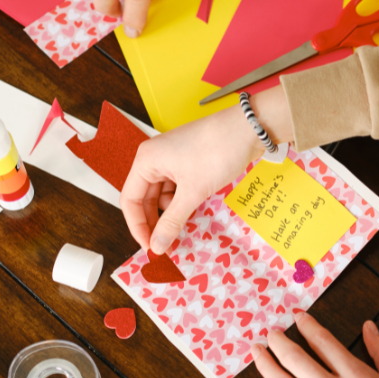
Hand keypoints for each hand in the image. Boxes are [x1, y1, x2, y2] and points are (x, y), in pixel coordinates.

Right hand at [120, 87, 293, 253]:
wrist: (248, 129)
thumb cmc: (216, 153)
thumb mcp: (192, 192)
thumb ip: (172, 221)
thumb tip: (157, 247)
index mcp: (146, 160)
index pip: (130, 200)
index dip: (138, 227)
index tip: (151, 248)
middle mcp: (154, 159)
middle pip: (145, 199)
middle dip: (154, 223)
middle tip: (166, 247)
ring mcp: (172, 160)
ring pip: (162, 195)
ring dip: (170, 215)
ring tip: (182, 233)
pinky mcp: (189, 162)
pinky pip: (178, 189)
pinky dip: (183, 204)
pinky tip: (193, 216)